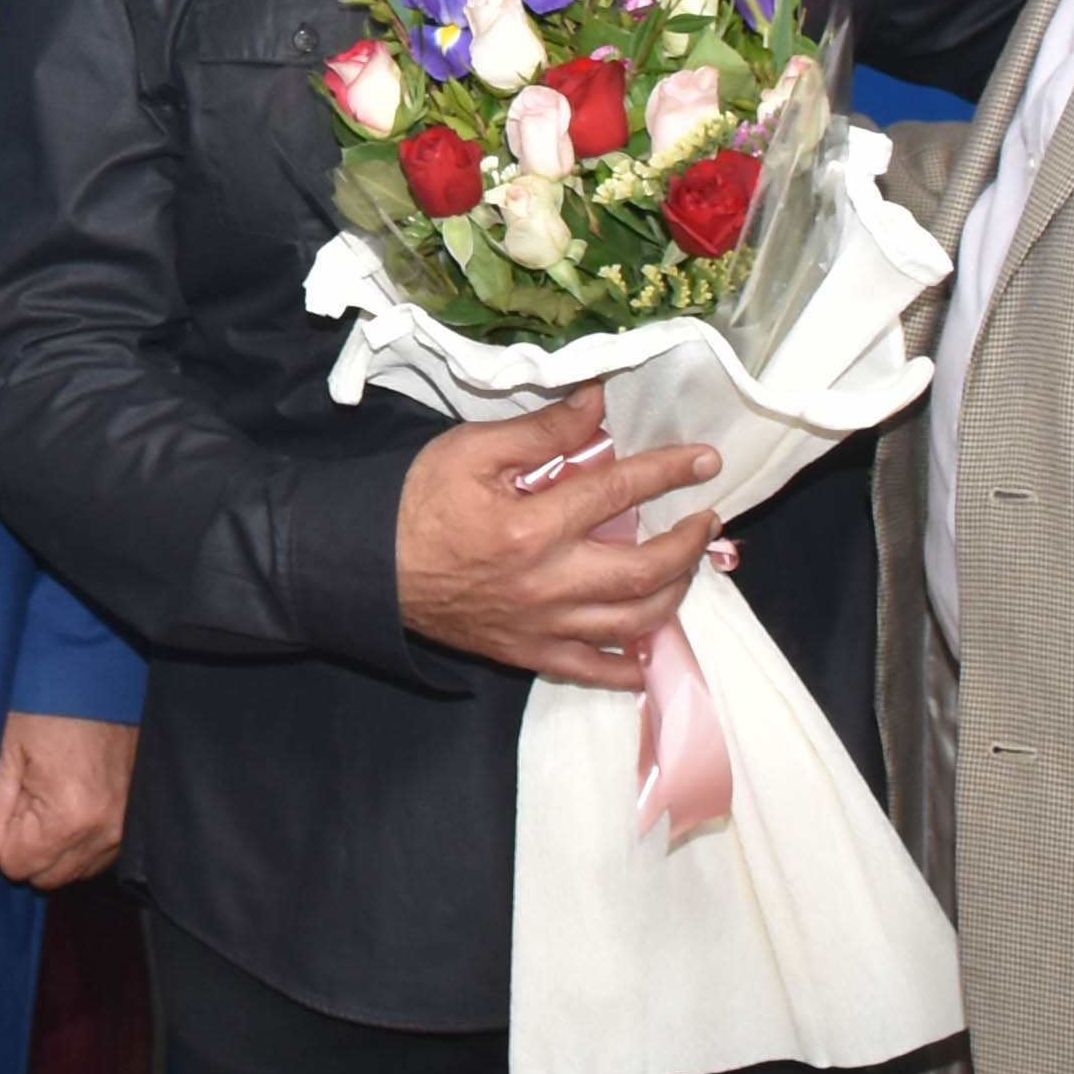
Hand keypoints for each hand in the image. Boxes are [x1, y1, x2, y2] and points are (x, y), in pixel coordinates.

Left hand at [0, 712, 138, 888]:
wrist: (96, 672)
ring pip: (73, 869)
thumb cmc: (47, 702)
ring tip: (51, 791)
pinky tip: (71, 798)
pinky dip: (77, 838)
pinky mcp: (134, 820)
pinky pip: (97, 854)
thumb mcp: (5, 751)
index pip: (18, 866)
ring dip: (53, 843)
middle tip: (28, 792)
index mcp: (71, 816)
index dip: (3, 834)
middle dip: (28, 844)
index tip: (12, 794)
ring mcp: (125, 827)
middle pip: (47, 876)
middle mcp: (105, 830)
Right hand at [392, 389, 721, 685]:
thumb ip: (542, 430)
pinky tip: (648, 650)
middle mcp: (548, 582)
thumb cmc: (415, 502)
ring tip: (686, 567)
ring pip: (632, 622)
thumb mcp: (471, 450)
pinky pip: (591, 670)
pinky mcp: (527, 653)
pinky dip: (629, 666)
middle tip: (706, 518)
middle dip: (688, 542)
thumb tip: (598, 403)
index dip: (670, 471)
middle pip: (645, 569)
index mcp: (534, 526)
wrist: (367, 567)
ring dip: (674, 594)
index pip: (621, 492)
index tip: (705, 460)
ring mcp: (541, 625)